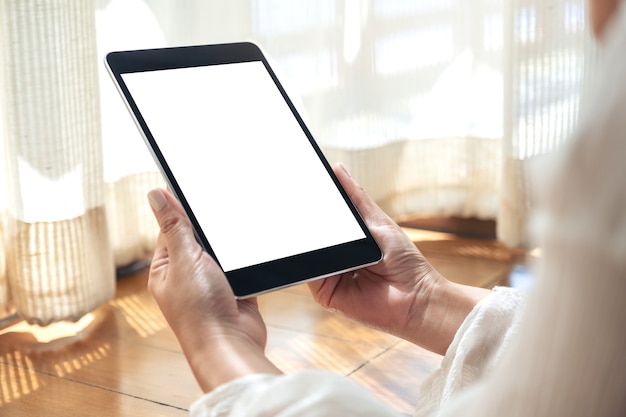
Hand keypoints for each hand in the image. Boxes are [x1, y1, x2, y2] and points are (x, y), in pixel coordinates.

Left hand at [147, 188, 280, 391]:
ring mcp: (211, 282)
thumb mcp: (184, 259)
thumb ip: (174, 226)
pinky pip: (240, 265)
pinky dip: (245, 259)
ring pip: (221, 250)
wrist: (231, 343)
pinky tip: (249, 253)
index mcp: (165, 268)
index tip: (192, 185)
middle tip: (220, 210)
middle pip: (198, 238)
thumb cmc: (200, 310)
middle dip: (209, 228)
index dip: (181, 209)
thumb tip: (155, 195)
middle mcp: (186, 275)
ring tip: (233, 239)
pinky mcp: (234, 288)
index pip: (170, 228)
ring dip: (229, 245)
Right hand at [308, 165, 489, 353]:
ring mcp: (328, 276)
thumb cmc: (405, 262)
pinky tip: (315, 247)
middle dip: (305, 220)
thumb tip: (337, 168)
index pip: (322, 220)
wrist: (416, 298)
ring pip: (308, 253)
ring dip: (306, 239)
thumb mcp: (378, 221)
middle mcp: (334, 258)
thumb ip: (356, 198)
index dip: (312, 205)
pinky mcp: (325, 293)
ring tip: (304, 220)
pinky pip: (309, 273)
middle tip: (295, 197)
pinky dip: (309, 260)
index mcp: (346, 240)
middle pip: (313, 236)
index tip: (300, 182)